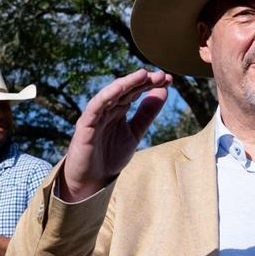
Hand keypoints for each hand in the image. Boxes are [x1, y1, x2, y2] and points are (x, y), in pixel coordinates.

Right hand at [60, 69, 171, 201]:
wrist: (91, 180)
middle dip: (143, 81)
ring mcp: (96, 115)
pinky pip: (95, 107)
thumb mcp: (135, 133)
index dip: (151, 84)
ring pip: (111, 94)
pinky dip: (107, 96)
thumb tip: (164, 90)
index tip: (168, 79)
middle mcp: (107, 109)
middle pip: (126, 90)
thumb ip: (147, 113)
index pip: (136, 91)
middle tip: (161, 75)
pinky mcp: (85, 125)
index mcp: (118, 110)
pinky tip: (119, 88)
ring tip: (143, 75)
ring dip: (127, 83)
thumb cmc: (110, 157)